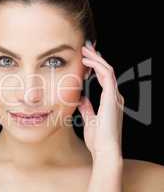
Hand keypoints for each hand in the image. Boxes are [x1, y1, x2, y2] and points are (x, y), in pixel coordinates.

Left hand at [78, 41, 124, 161]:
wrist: (105, 150)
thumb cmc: (98, 138)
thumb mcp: (90, 120)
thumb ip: (87, 108)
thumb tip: (82, 99)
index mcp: (110, 101)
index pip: (104, 78)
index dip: (96, 66)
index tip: (86, 59)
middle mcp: (114, 97)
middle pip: (106, 70)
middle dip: (96, 57)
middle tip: (86, 47)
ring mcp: (114, 96)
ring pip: (108, 69)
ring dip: (96, 58)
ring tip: (85, 49)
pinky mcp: (112, 97)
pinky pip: (106, 76)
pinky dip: (97, 66)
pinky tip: (87, 62)